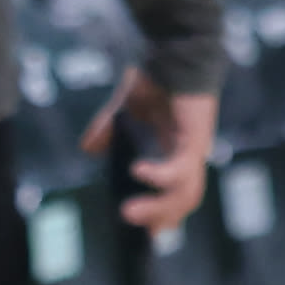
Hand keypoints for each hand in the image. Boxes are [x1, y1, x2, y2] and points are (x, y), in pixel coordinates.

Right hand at [81, 67, 217, 234]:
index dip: (166, 215)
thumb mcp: (125, 109)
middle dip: (161, 217)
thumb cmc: (155, 76)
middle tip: (130, 221)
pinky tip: (139, 172)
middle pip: (186, 199)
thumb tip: (88, 148)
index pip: (179, 193)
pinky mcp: (196, 135)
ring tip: (129, 211)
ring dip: (159, 207)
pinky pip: (182, 167)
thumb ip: (108, 129)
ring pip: (187, 192)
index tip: (145, 235)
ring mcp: (195, 145)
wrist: (174, 50)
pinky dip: (160, 176)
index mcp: (176, 150)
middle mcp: (190, 152)